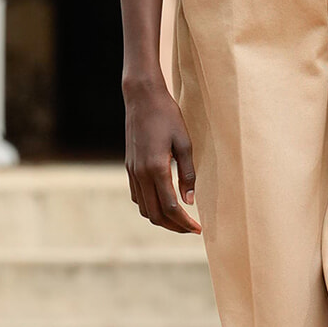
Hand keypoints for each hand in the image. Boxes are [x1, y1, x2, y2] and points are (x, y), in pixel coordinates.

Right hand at [125, 81, 200, 234]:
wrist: (142, 98)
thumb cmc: (167, 116)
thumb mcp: (185, 143)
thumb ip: (188, 174)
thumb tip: (190, 201)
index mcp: (156, 169)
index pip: (171, 208)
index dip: (185, 223)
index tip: (198, 228)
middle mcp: (141, 174)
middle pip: (155, 214)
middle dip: (174, 226)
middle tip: (191, 228)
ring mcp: (132, 171)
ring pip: (144, 208)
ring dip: (161, 218)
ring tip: (179, 219)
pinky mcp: (129, 167)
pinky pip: (137, 196)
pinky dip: (150, 206)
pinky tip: (163, 202)